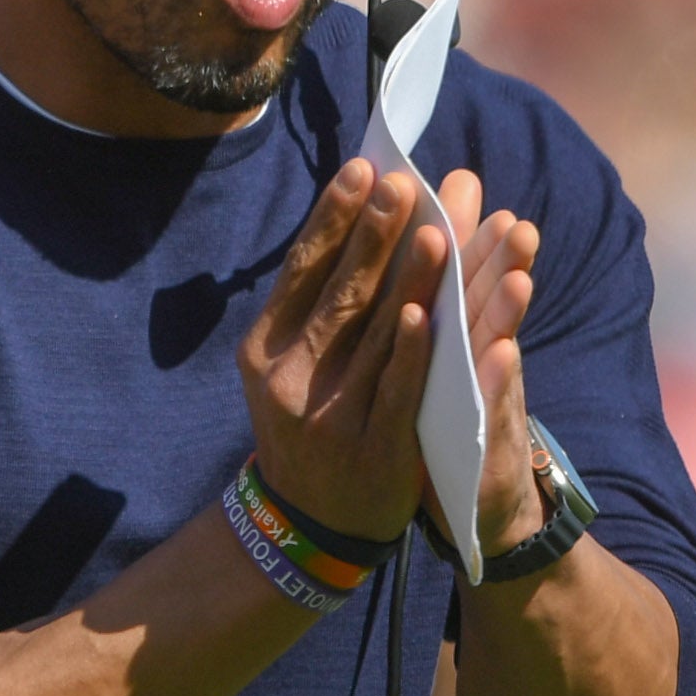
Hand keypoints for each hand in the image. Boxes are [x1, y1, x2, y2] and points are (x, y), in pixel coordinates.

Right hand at [237, 158, 448, 541]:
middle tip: (403, 182)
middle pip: (338, 292)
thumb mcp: (285, 367)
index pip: (301, 270)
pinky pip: (394, 390)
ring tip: (433, 228)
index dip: (333, 217)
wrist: (308, 526)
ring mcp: (329, 415)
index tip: (363, 168)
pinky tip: (423, 311)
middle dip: (374, 233)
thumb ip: (311, 304)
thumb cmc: (306, 425)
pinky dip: (409, 350)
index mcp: (263, 349)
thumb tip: (348, 220)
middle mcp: (288, 379)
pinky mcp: (371, 450)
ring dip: (405, 279)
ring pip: (372, 334)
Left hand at [431, 169, 544, 558]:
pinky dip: (497, 380)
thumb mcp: (438, 358)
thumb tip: (423, 232)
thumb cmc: (448, 416)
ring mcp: (488, 404)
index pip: (463, 277)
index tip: (465, 185)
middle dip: (499, 260)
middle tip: (513, 221)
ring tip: (520, 274)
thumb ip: (435, 297)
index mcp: (459, 336)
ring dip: (508, 310)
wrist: (478, 504)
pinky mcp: (491, 446)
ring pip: (498, 346)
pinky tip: (503, 352)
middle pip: (489, 302)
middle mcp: (479, 361)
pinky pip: (492, 410)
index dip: (468, 235)